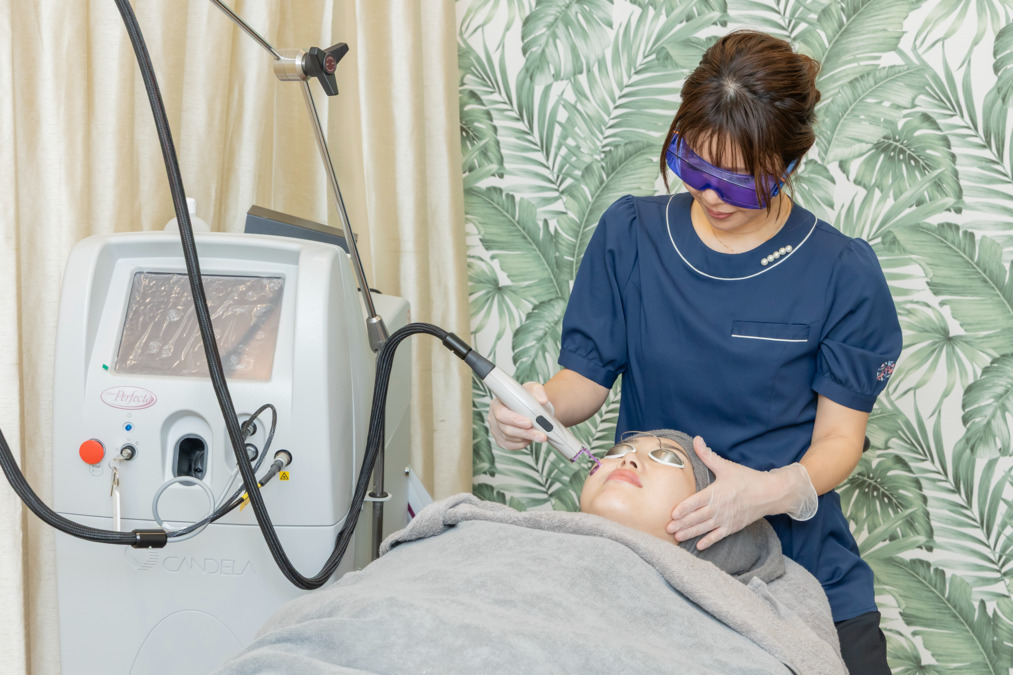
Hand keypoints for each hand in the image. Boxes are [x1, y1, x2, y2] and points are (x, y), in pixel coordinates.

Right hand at [488, 381, 551, 449]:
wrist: (531, 409)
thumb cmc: (528, 398)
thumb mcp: (533, 390)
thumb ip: (537, 392)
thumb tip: (542, 400)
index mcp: (497, 403)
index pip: (501, 413)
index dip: (514, 419)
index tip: (529, 422)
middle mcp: (494, 417)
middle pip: (506, 429)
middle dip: (525, 432)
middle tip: (541, 435)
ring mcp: (496, 430)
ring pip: (510, 439)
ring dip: (527, 438)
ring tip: (541, 436)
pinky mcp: (501, 441)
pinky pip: (511, 446)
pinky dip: (523, 443)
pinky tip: (530, 438)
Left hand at [666, 437, 817, 549]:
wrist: (770, 493)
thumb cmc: (747, 479)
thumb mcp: (726, 466)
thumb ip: (708, 455)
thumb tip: (696, 439)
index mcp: (716, 492)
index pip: (696, 502)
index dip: (684, 508)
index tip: (672, 514)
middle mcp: (719, 508)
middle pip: (697, 517)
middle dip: (681, 524)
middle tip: (667, 529)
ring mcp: (726, 519)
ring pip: (704, 528)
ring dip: (690, 533)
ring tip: (677, 537)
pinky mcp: (733, 527)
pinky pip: (718, 536)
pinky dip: (708, 542)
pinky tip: (698, 547)